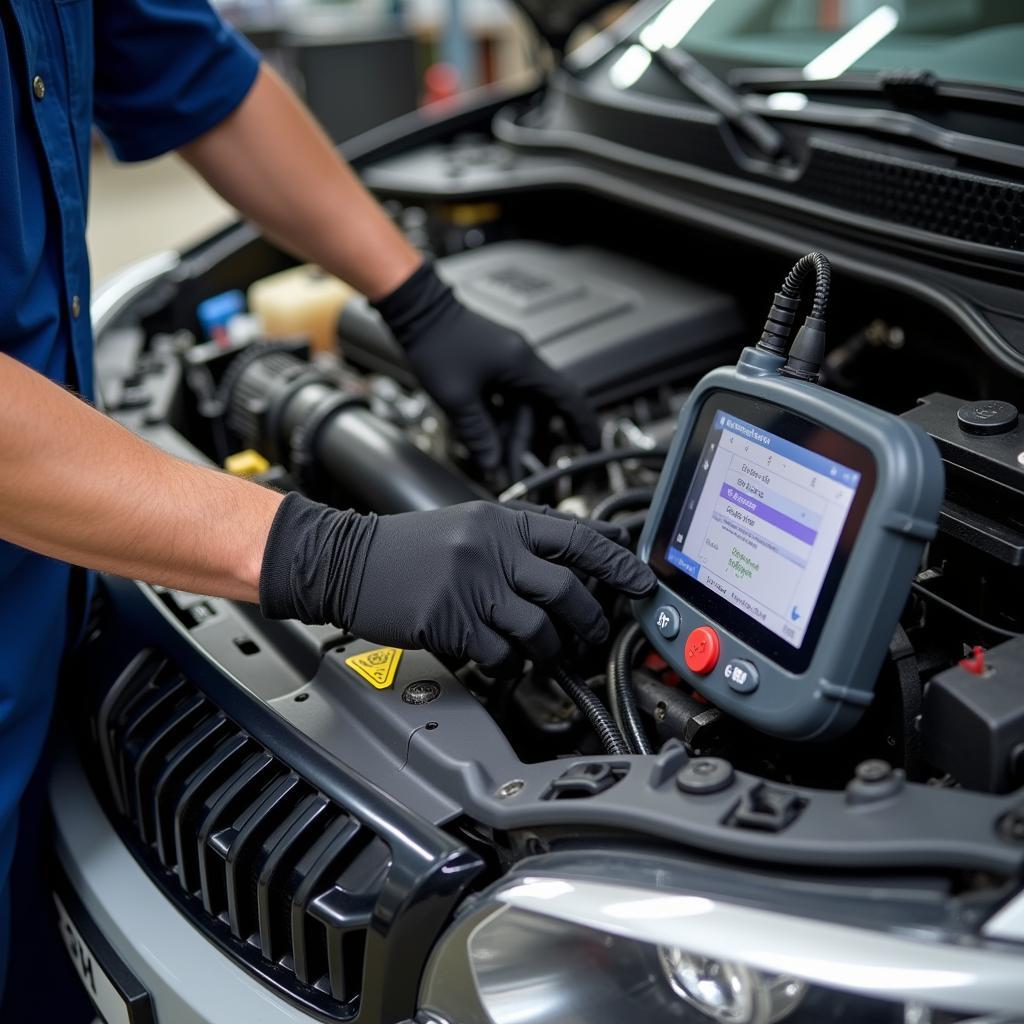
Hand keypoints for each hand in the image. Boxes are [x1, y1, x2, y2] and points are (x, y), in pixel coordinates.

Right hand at [260, 494, 655, 674]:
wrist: (347, 560)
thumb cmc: (410, 546)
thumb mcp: (473, 522)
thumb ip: (528, 531)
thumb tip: (588, 538)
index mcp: (500, 522)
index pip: (576, 537)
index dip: (617, 562)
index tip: (641, 581)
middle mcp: (490, 550)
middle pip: (567, 590)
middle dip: (591, 620)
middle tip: (596, 633)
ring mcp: (469, 587)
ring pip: (539, 629)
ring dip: (552, 648)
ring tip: (551, 650)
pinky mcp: (448, 623)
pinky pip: (499, 655)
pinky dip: (508, 662)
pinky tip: (500, 655)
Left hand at [373, 262, 599, 470]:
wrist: (416, 310)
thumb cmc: (436, 342)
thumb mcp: (457, 399)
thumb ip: (478, 434)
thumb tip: (492, 462)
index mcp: (524, 365)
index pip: (568, 398)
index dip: (584, 425)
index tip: (592, 446)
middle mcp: (521, 362)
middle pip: (536, 411)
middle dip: (523, 444)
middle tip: (510, 471)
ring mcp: (507, 362)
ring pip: (517, 407)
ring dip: (507, 435)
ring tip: (492, 460)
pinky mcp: (492, 363)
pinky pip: (503, 398)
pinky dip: (496, 419)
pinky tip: (483, 437)